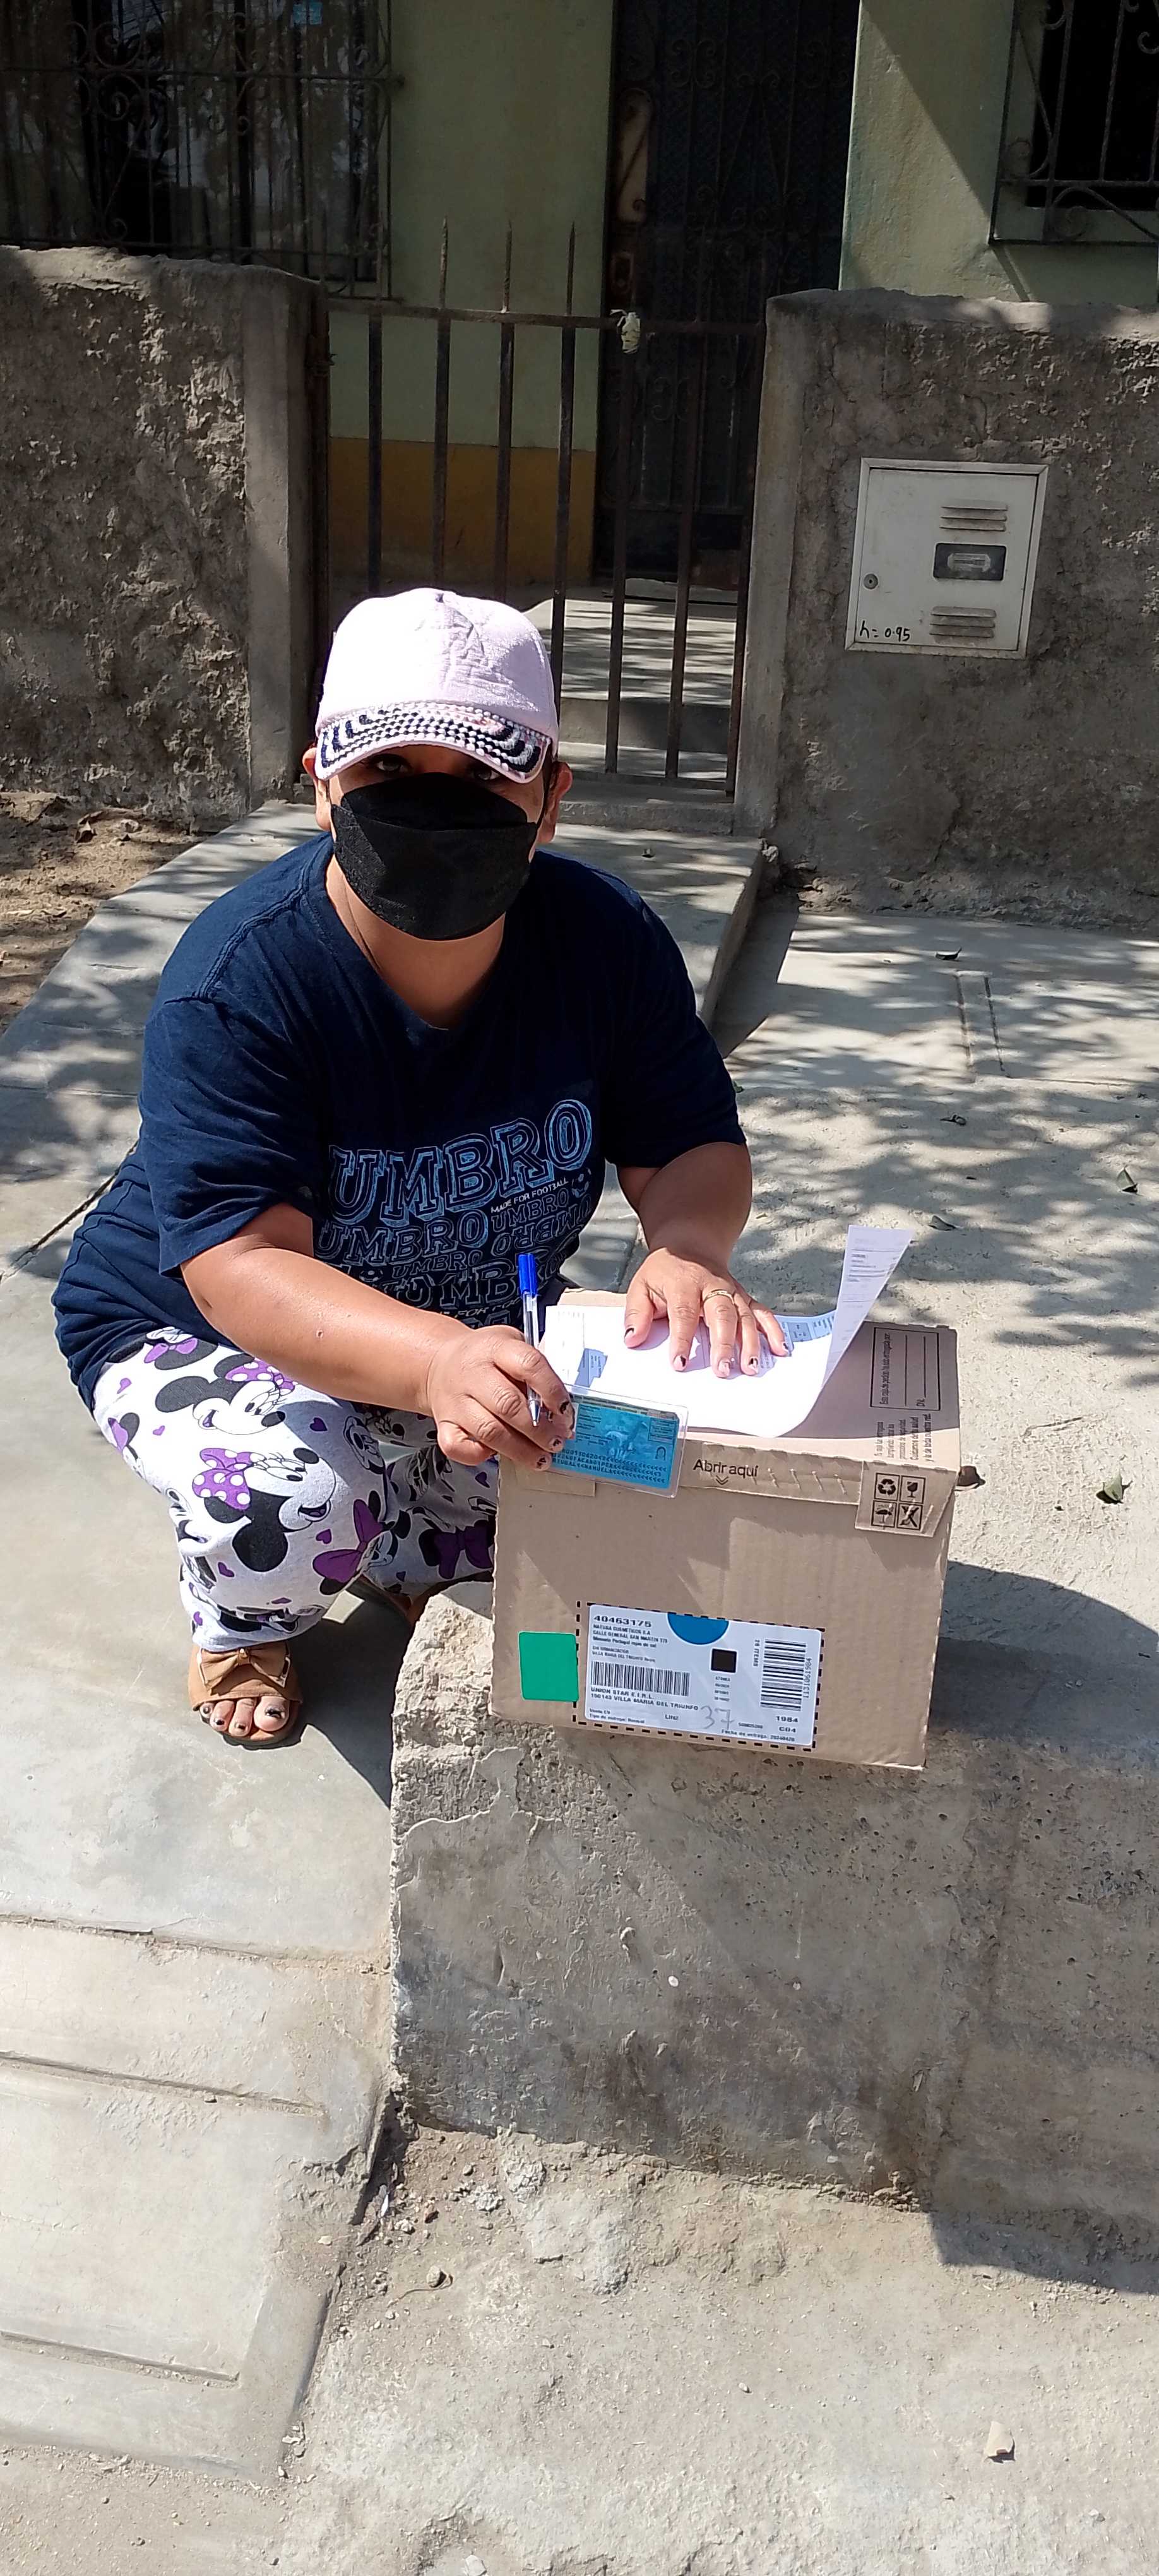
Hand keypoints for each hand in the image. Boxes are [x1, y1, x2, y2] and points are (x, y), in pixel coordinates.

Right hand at [425, 1325, 574, 1468]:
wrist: (439, 1363)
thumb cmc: (483, 1359)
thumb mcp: (511, 1346)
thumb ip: (535, 1368)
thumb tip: (562, 1403)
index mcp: (495, 1348)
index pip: (529, 1364)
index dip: (552, 1390)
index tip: (566, 1412)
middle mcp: (472, 1373)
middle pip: (509, 1404)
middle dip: (540, 1429)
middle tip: (557, 1441)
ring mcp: (455, 1401)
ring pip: (489, 1431)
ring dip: (520, 1449)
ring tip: (540, 1457)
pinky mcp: (443, 1423)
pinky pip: (459, 1447)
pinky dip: (479, 1455)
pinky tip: (497, 1453)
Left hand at [623, 1251, 787, 1377]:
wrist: (690, 1245)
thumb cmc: (665, 1271)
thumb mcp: (641, 1286)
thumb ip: (636, 1313)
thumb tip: (633, 1339)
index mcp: (684, 1283)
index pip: (683, 1313)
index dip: (683, 1339)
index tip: (680, 1363)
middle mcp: (712, 1286)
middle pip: (721, 1315)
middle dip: (724, 1344)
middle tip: (722, 1370)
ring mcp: (731, 1291)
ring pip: (745, 1316)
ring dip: (750, 1343)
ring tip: (750, 1367)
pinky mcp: (744, 1297)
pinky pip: (762, 1313)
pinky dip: (773, 1330)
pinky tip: (779, 1349)